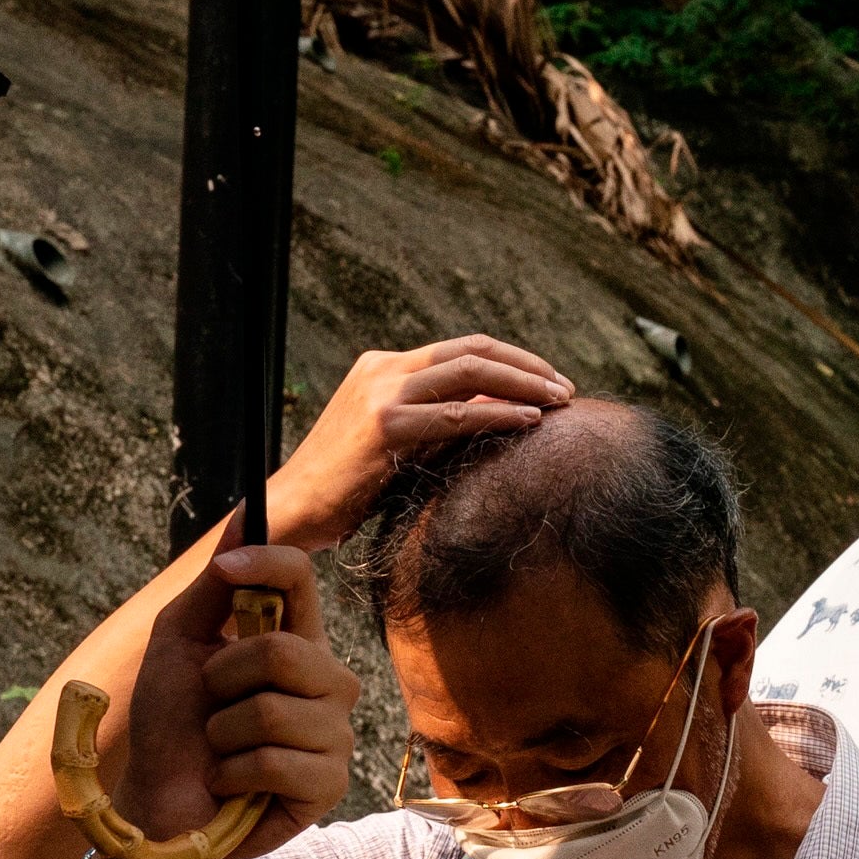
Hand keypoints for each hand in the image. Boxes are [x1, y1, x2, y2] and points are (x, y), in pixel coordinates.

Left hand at [86, 541, 363, 858]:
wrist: (160, 801)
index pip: (301, 580)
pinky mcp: (327, 784)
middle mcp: (325, 682)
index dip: (268, 565)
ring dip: (223, 734)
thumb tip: (247, 516)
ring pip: (274, 710)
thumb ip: (214, 585)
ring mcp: (332, 734)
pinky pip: (276, 761)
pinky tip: (232, 784)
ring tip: (221, 751)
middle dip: (224, 678)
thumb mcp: (179, 643)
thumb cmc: (171, 725)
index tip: (228, 573)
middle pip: (286, 649)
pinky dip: (233, 773)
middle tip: (213, 706)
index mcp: (293, 640)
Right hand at [266, 335, 576, 544]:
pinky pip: (457, 415)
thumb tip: (499, 412)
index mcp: (383, 367)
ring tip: (560, 401)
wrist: (292, 509)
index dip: (512, 360)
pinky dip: (499, 414)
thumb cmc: (345, 487)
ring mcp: (383, 395)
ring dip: (524, 385)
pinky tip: (530, 422)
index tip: (548, 381)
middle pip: (473, 350)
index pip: (462, 349)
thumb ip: (436, 419)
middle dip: (527, 367)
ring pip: (470, 373)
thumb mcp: (394, 440)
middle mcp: (383, 370)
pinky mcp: (384, 427)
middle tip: (566, 388)